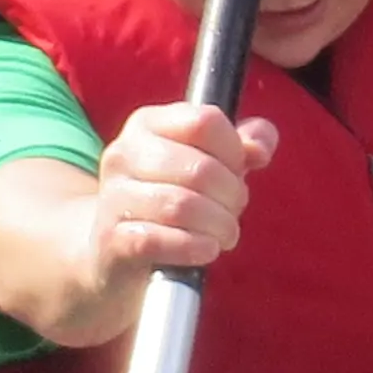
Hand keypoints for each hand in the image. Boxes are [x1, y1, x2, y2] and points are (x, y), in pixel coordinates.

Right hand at [84, 100, 274, 294]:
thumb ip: (242, 146)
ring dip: (218, 225)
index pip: (205, 121)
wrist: (112, 251)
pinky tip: (205, 250)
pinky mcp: (112, 239)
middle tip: (233, 212)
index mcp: (147, 124)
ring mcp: (113, 197)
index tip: (236, 172)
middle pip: (200, 168)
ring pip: (182, 206)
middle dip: (231, 196)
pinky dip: (194, 247)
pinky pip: (160, 240)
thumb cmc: (170, 198)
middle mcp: (123, 153)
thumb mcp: (207, 164)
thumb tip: (261, 148)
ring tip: (224, 235)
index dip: (233, 151)